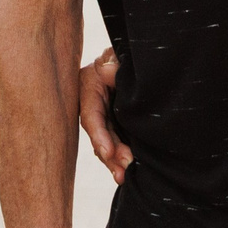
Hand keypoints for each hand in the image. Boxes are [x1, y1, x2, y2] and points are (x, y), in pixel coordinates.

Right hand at [79, 47, 130, 183]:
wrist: (138, 51)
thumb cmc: (126, 51)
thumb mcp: (118, 53)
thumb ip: (113, 62)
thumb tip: (106, 69)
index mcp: (88, 84)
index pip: (91, 114)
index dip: (99, 135)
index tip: (107, 153)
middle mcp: (92, 101)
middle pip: (98, 133)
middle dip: (109, 154)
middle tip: (122, 170)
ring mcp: (103, 112)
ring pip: (106, 141)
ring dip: (114, 160)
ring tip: (124, 176)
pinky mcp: (114, 119)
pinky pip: (116, 140)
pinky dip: (120, 155)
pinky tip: (126, 171)